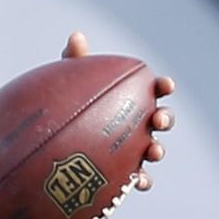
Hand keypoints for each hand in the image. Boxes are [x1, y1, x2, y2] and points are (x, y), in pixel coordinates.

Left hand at [62, 30, 175, 190]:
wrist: (52, 141)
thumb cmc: (67, 104)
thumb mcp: (69, 82)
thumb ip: (75, 62)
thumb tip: (76, 37)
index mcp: (129, 100)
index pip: (152, 90)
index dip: (163, 87)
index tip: (166, 85)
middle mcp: (136, 124)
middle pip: (160, 120)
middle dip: (165, 118)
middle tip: (158, 119)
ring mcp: (132, 149)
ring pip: (153, 150)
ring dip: (158, 150)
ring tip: (153, 151)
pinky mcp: (124, 173)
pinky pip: (138, 179)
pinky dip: (143, 180)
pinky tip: (139, 181)